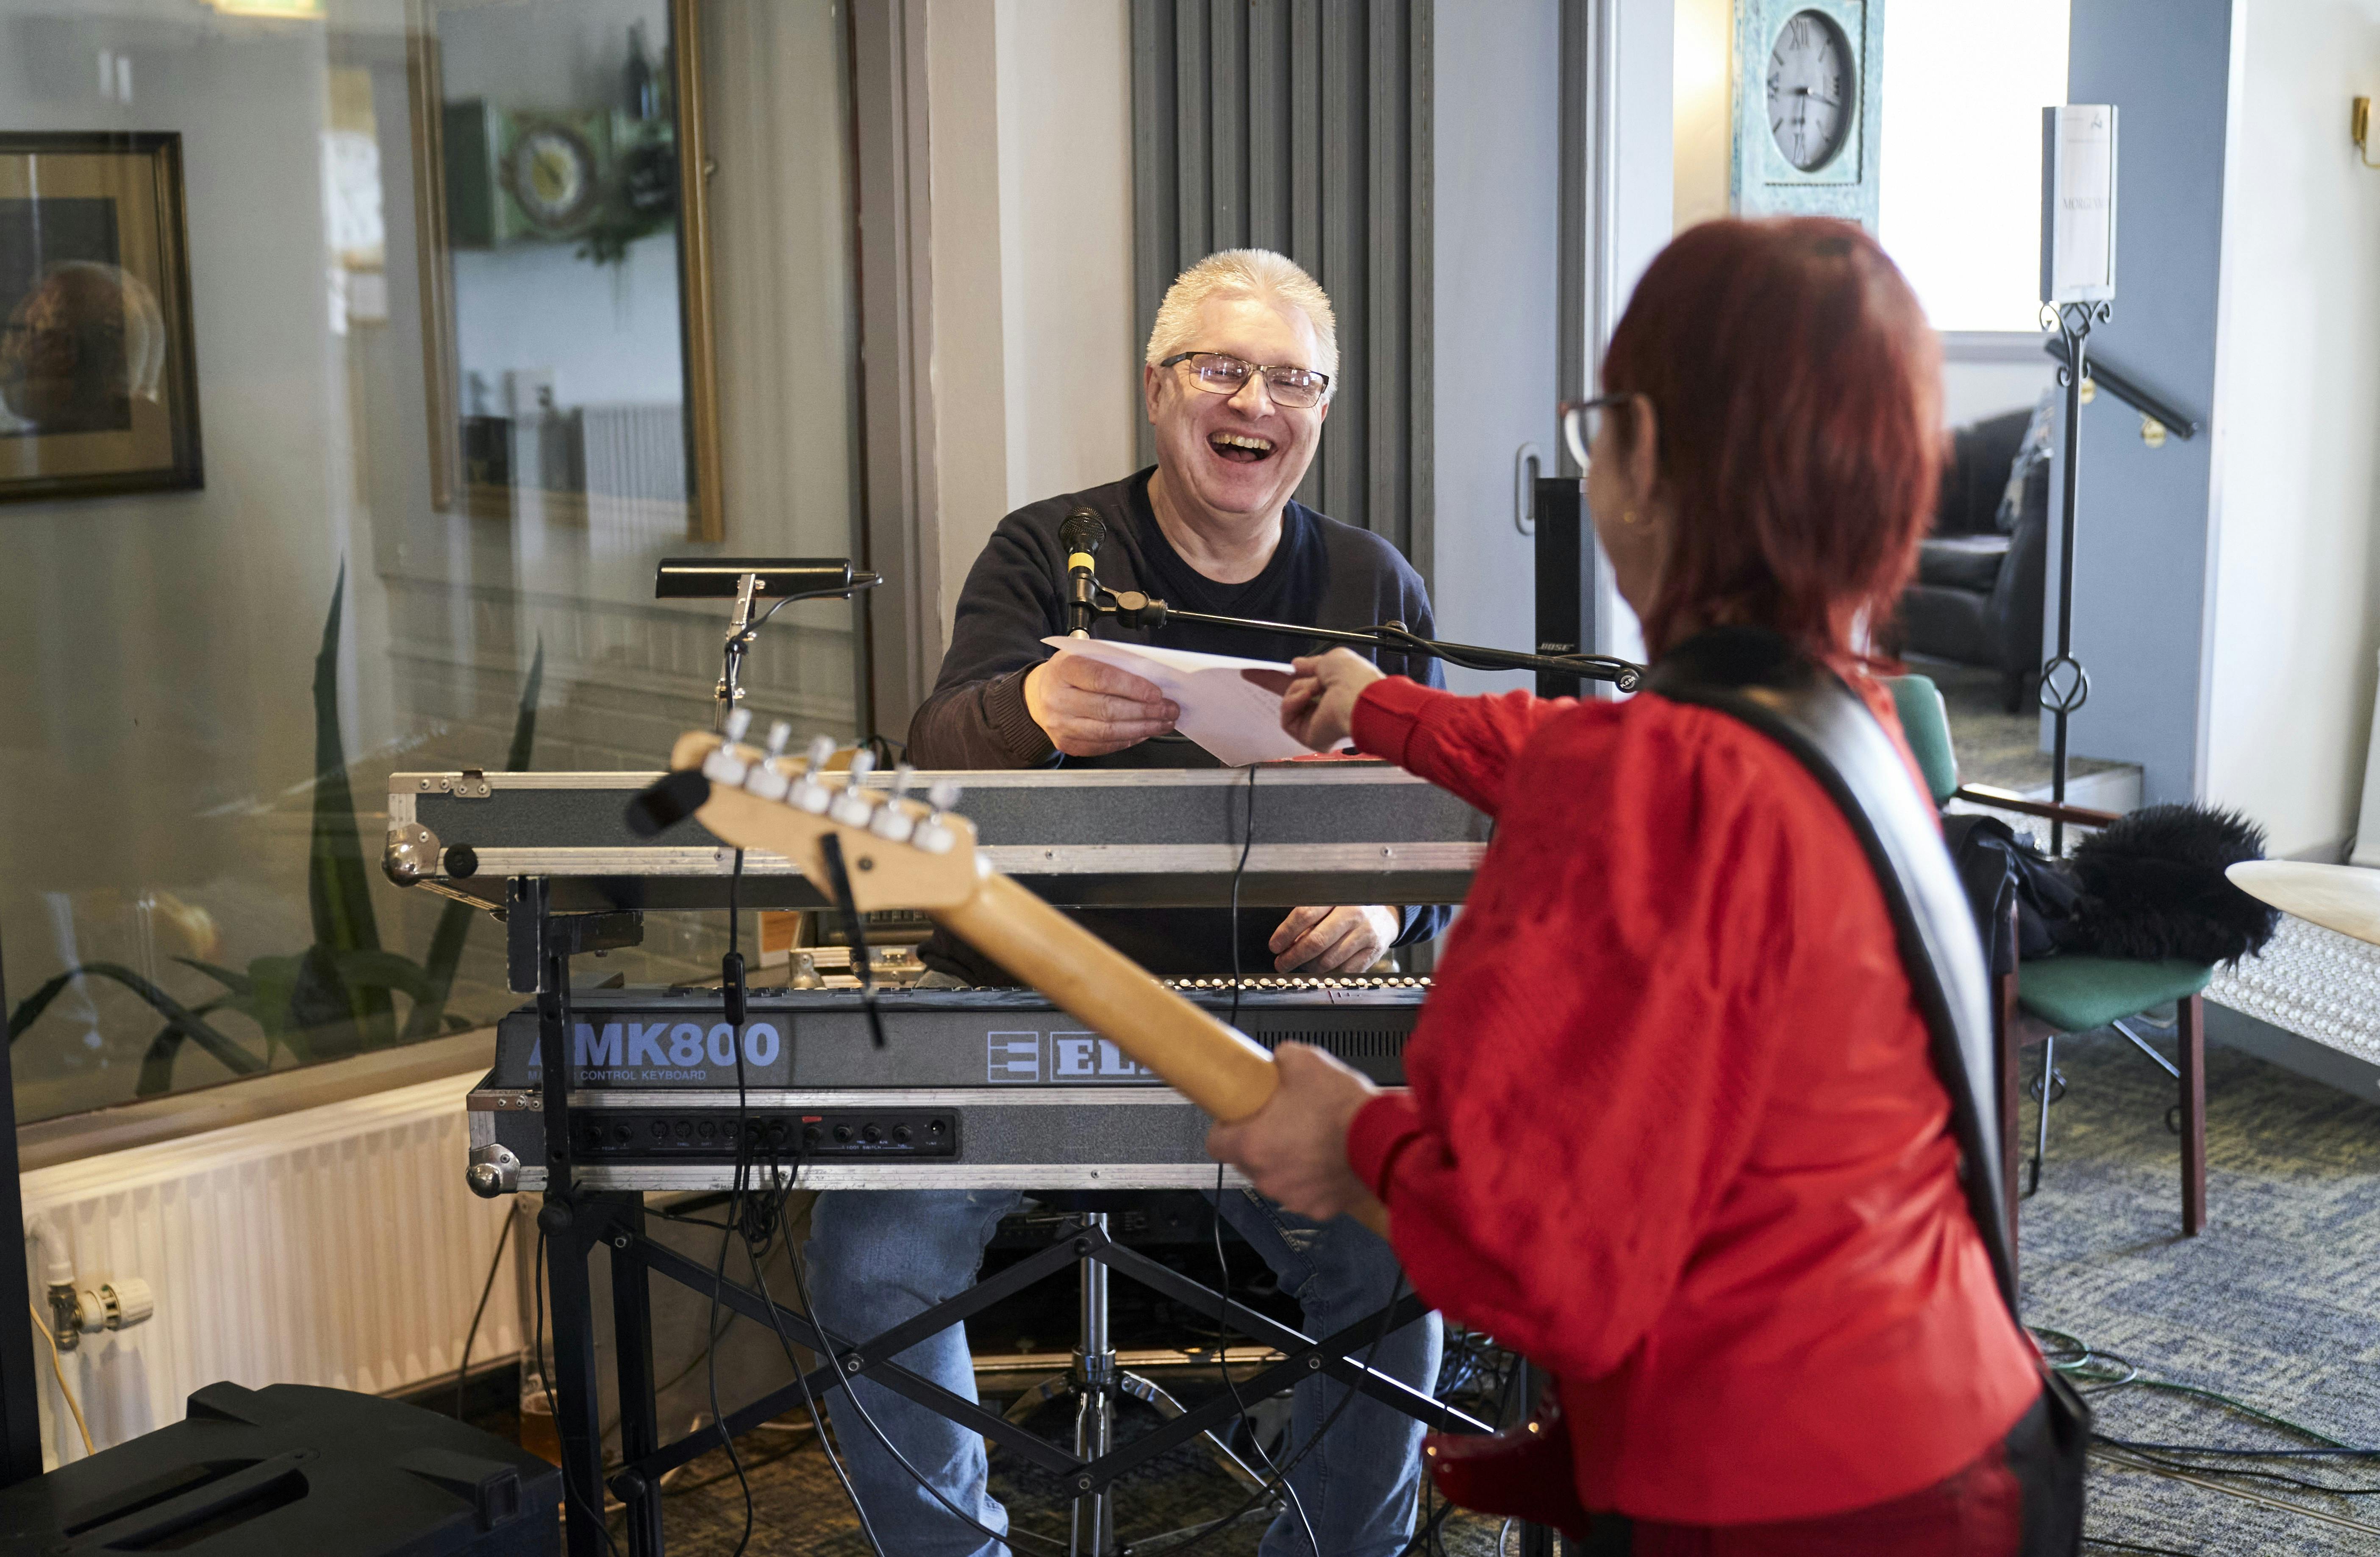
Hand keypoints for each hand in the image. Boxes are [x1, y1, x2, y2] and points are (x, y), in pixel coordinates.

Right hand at [1024, 655, 1179, 756]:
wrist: (1039, 695)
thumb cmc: (1070, 672)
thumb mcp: (1085, 655)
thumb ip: (1113, 663)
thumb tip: (1151, 677)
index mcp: (1064, 669)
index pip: (1102, 679)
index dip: (1133, 687)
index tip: (1157, 693)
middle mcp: (1058, 699)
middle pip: (1108, 709)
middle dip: (1146, 711)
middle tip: (1169, 709)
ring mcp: (1061, 725)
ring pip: (1108, 732)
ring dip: (1142, 729)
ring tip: (1164, 722)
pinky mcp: (1067, 744)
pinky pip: (1103, 746)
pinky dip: (1128, 740)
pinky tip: (1144, 732)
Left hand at [1205, 1043, 1385, 1226]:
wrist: (1384, 1141)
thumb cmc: (1344, 1110)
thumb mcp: (1305, 1061)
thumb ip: (1281, 1059)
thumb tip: (1280, 1060)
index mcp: (1253, 1145)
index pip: (1215, 1143)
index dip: (1225, 1127)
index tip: (1237, 1118)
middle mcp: (1268, 1177)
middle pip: (1248, 1160)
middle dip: (1261, 1142)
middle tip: (1282, 1121)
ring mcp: (1294, 1196)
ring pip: (1278, 1177)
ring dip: (1287, 1162)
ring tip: (1311, 1138)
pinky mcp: (1320, 1208)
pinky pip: (1307, 1192)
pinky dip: (1313, 1179)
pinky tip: (1329, 1158)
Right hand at [1244, 649, 1384, 752]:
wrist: (1359, 699)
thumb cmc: (1354, 679)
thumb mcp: (1331, 659)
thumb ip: (1311, 663)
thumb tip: (1296, 664)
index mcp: (1330, 689)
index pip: (1300, 682)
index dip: (1282, 675)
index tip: (1262, 670)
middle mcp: (1322, 707)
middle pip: (1289, 695)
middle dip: (1269, 682)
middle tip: (1249, 673)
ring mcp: (1314, 723)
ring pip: (1287, 702)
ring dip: (1298, 688)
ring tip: (1316, 686)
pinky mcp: (1307, 736)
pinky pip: (1286, 716)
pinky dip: (1293, 702)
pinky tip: (1308, 697)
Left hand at [1270, 904, 1398, 973]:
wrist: (1385, 914)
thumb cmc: (1349, 907)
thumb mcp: (1329, 903)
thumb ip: (1309, 918)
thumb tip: (1286, 942)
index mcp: (1337, 897)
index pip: (1304, 915)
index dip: (1285, 933)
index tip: (1275, 946)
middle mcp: (1353, 914)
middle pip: (1315, 942)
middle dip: (1293, 956)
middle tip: (1281, 963)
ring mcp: (1365, 934)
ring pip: (1328, 960)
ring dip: (1309, 966)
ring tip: (1302, 964)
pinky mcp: (1373, 952)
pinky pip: (1344, 971)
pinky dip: (1329, 973)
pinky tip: (1322, 968)